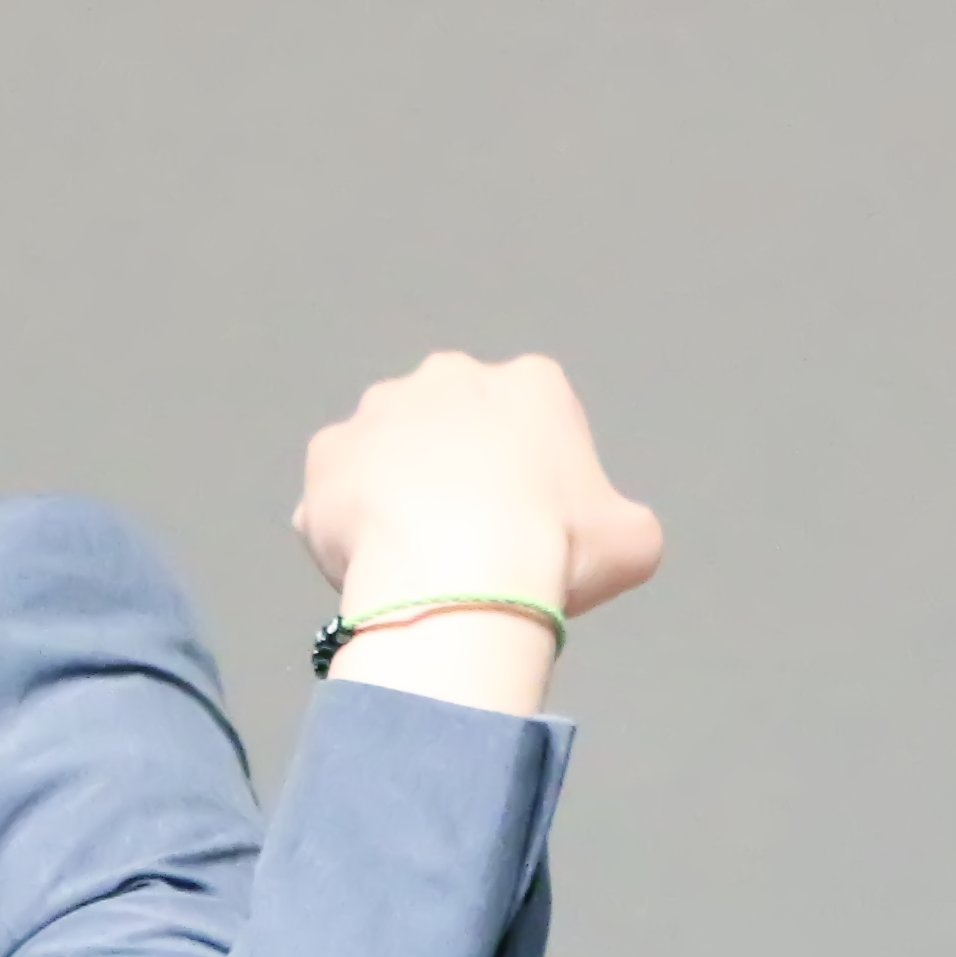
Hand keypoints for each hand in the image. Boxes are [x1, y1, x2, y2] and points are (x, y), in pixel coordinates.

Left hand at [295, 353, 662, 711]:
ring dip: (395, 486)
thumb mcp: (630, 540)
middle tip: (464, 528)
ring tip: (412, 550)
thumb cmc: (557, 550)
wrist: (458, 580)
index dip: (530, 466)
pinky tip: (370, 561)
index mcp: (530, 383)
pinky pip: (337, 489)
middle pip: (451, 419)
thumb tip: (607, 534)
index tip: (529, 512)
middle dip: (453, 462)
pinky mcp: (325, 453)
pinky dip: (347, 520)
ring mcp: (376, 411)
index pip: (533, 411)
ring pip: (387, 450)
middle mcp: (447, 377)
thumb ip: (616, 521)